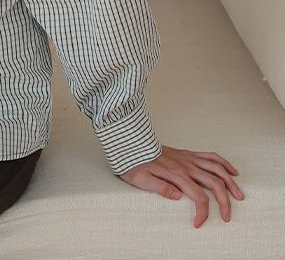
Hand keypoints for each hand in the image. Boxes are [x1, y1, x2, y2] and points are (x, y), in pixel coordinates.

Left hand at [117, 145, 244, 227]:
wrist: (130, 145)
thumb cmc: (134, 164)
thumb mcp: (140, 180)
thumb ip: (160, 188)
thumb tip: (178, 196)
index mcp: (176, 175)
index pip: (199, 197)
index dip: (203, 213)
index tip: (199, 224)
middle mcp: (186, 166)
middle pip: (214, 183)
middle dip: (224, 202)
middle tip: (227, 217)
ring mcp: (188, 158)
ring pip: (216, 169)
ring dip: (230, 182)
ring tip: (239, 195)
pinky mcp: (188, 154)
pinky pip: (210, 156)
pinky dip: (223, 163)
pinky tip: (232, 171)